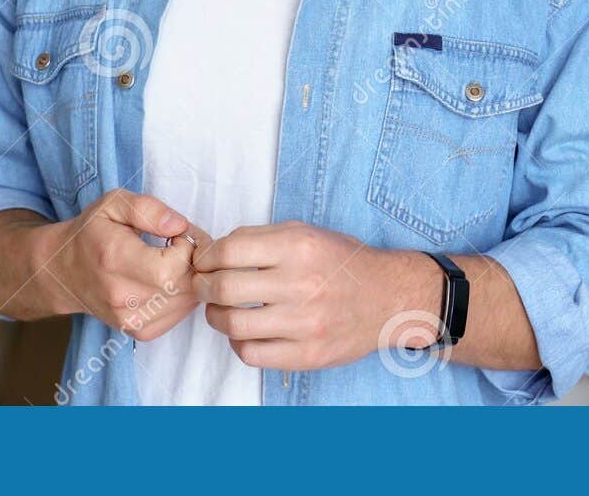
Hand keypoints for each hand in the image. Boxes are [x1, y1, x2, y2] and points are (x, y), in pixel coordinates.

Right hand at [49, 189, 208, 340]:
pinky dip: (183, 296)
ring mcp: (130, 319)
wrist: (65, 271)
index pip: (173, 267)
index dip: (187, 246)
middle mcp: (122, 296)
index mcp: (116, 260)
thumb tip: (180, 225)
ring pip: (186, 303)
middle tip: (181, 245)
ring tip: (172, 260)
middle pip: (184, 287)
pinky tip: (168, 280)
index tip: (177, 234)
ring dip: (190, 279)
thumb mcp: (114, 204)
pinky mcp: (138, 331)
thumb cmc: (91, 233)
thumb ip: (148, 209)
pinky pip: (179, 315)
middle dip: (193, 262)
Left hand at [193, 221, 438, 370]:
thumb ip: (260, 238)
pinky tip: (244, 332)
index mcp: (298, 247)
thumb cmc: (341, 262)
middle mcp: (302, 284)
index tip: (203, 261)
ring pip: (233, 325)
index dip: (206, 257)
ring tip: (220, 309)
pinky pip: (252, 354)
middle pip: (225, 288)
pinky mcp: (307, 355)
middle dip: (203, 285)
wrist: (387, 297)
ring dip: (215, 316)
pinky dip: (238, 342)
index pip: (230, 250)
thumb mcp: (305, 233)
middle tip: (202, 284)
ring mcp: (305, 324)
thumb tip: (214, 251)